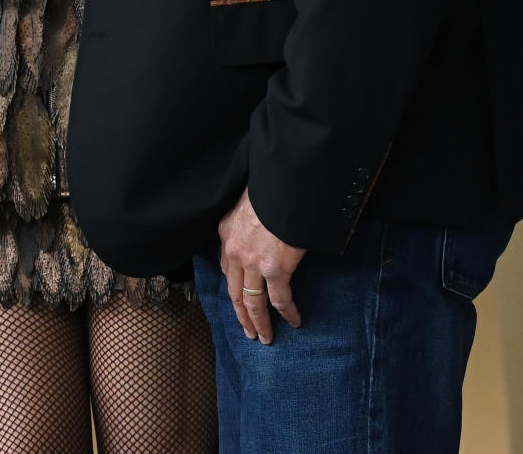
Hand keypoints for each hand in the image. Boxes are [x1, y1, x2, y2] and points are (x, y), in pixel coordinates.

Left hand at [219, 187, 304, 343]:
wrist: (284, 185)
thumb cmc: (271, 188)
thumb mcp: (249, 202)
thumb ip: (251, 221)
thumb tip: (263, 228)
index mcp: (227, 233)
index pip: (228, 268)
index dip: (234, 287)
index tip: (239, 300)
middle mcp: (235, 251)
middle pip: (235, 292)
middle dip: (242, 315)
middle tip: (248, 331)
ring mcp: (253, 263)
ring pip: (253, 302)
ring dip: (260, 323)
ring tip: (265, 338)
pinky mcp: (275, 269)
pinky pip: (280, 300)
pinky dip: (288, 313)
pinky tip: (295, 321)